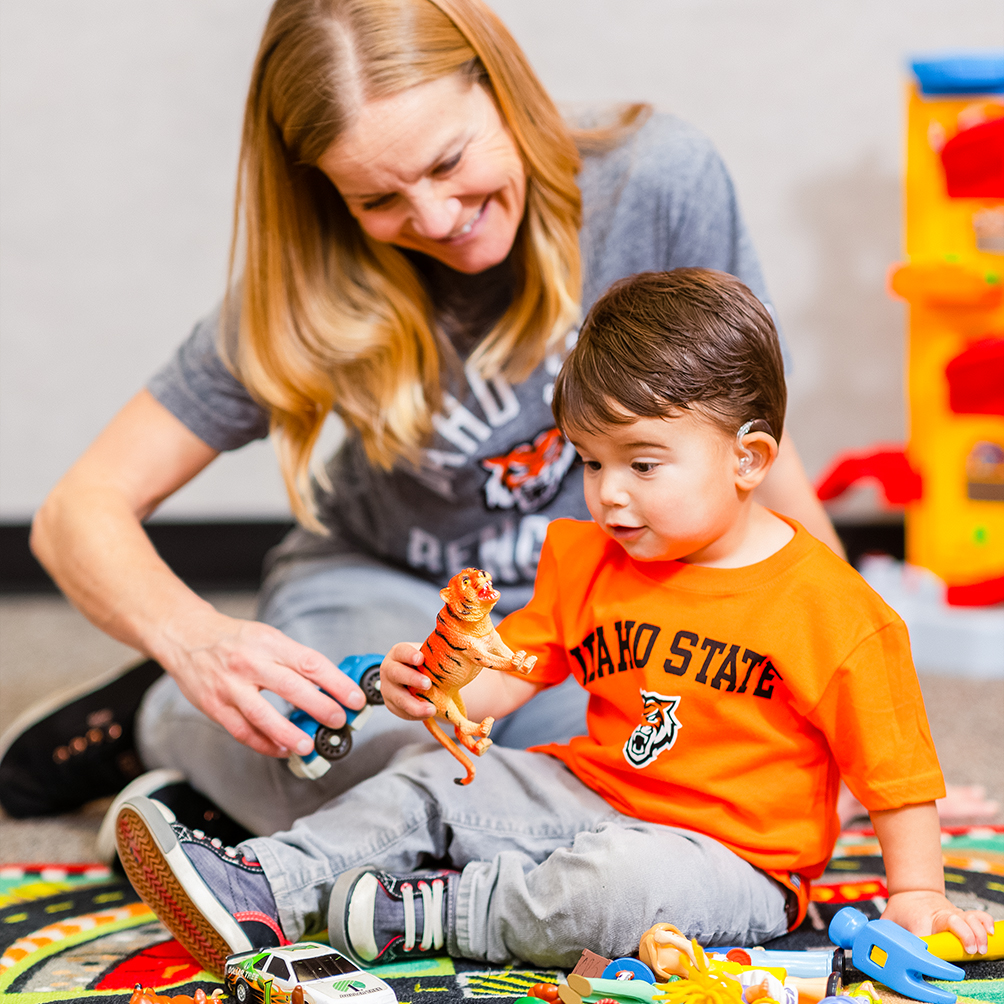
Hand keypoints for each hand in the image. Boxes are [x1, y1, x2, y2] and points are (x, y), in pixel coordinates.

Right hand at [158, 607, 366, 758]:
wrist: (185, 636)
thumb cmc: (233, 638)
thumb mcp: (267, 637)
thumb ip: (294, 659)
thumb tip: (329, 685)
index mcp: (269, 643)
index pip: (310, 662)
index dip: (336, 682)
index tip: (355, 698)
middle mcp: (249, 663)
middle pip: (291, 688)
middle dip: (320, 708)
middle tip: (339, 721)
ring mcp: (229, 686)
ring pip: (262, 715)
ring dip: (289, 733)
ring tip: (308, 745)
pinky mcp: (214, 706)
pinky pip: (241, 731)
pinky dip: (263, 743)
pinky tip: (282, 749)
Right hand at [380, 643, 435, 721]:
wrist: (415, 680)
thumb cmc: (423, 665)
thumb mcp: (427, 656)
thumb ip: (436, 655)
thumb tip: (456, 654)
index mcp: (398, 654)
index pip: (401, 651)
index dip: (409, 655)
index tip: (421, 658)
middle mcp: (389, 670)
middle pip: (396, 673)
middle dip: (412, 679)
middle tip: (428, 684)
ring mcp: (388, 689)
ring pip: (398, 698)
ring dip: (415, 705)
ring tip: (431, 709)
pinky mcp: (392, 705)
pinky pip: (402, 711)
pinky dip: (416, 714)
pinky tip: (427, 714)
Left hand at [882, 890, 994, 955]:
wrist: (913, 891)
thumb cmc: (901, 910)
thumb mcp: (888, 920)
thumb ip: (883, 934)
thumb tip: (871, 945)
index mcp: (918, 920)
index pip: (924, 935)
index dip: (928, 946)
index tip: (931, 955)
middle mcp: (938, 917)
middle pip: (954, 924)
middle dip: (964, 936)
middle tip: (968, 950)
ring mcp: (951, 915)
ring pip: (969, 920)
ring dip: (978, 933)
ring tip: (980, 947)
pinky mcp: (961, 916)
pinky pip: (977, 916)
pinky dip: (985, 923)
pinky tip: (991, 932)